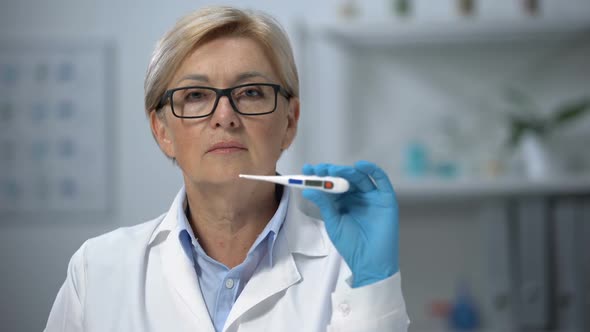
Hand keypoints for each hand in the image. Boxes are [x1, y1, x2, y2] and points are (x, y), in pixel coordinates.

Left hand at [302, 161, 398, 287]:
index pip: (330, 184)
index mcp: (343, 201)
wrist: (369, 262)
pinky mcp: (386, 198)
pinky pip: (381, 180)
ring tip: (333, 170)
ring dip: (346, 171)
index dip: (319, 176)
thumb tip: (307, 189)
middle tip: (319, 169)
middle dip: (331, 172)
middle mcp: (357, 196)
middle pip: (344, 178)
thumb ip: (324, 204)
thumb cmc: (351, 244)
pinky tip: (360, 166)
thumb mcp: (333, 222)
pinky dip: (372, 170)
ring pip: (359, 177)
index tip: (307, 169)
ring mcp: (372, 196)